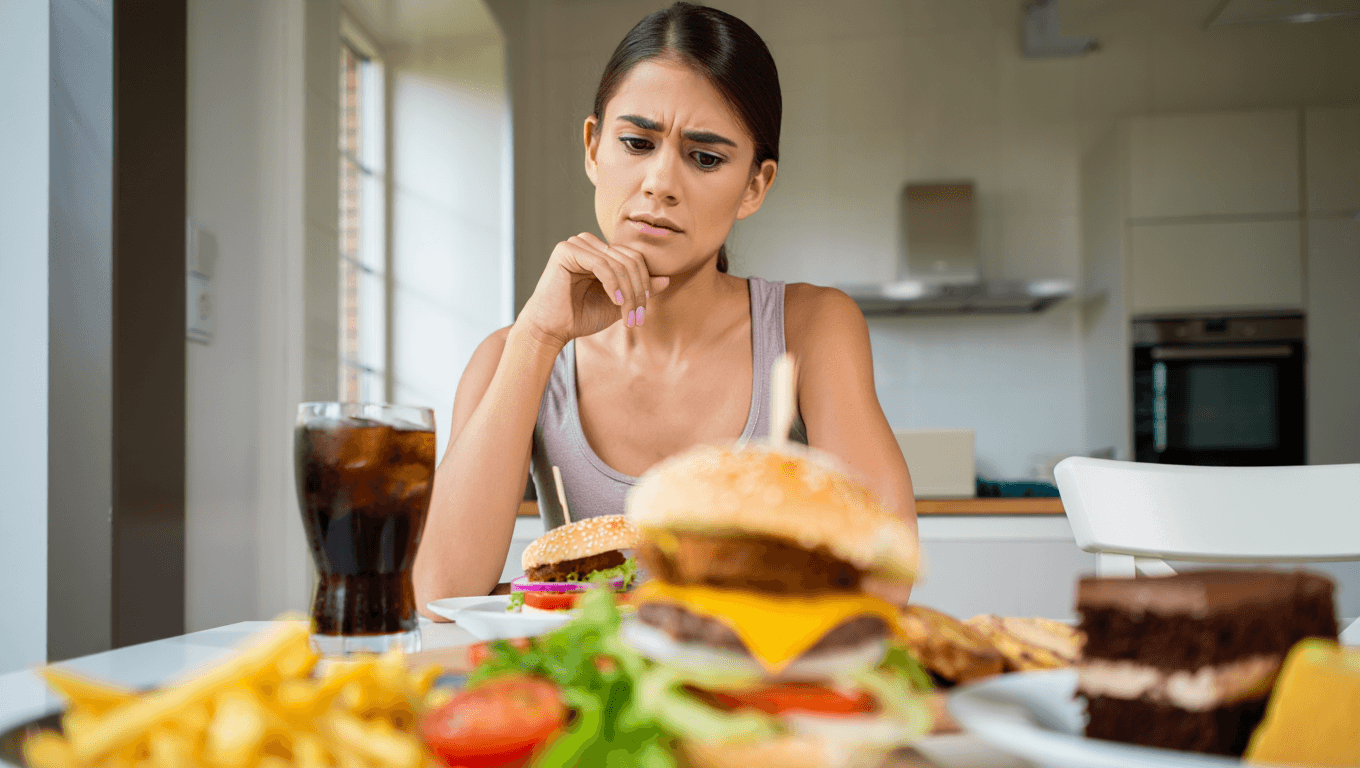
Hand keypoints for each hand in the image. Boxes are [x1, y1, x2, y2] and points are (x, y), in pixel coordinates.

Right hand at [518, 232, 670, 347]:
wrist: (551, 329)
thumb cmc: (580, 317)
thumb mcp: (618, 303)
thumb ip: (640, 290)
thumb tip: (667, 278)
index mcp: (601, 252)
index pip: (635, 259)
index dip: (644, 284)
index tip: (642, 313)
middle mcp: (589, 243)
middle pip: (630, 260)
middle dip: (638, 292)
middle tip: (637, 318)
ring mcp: (577, 244)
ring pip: (619, 264)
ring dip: (628, 293)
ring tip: (627, 316)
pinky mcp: (566, 250)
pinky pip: (601, 264)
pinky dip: (613, 285)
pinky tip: (615, 301)